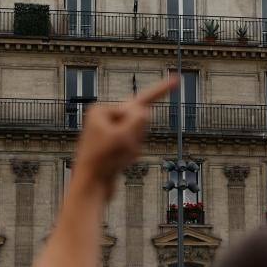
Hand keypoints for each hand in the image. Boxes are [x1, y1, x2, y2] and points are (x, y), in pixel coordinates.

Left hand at [72, 78, 176, 199]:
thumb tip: (145, 110)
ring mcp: (108, 131)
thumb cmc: (103, 161)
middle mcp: (103, 117)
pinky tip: (119, 163)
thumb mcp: (124, 136)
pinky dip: (132, 154)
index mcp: (102, 110)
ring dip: (135, 146)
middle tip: (121, 149)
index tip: (176, 79)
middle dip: (138, 135)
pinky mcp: (112, 145)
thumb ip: (140, 118)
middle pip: (139, 120)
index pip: (140, 99)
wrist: (90, 187)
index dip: (162, 89)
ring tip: (118, 159)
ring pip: (138, 134)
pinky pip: (133, 145)